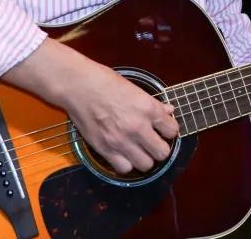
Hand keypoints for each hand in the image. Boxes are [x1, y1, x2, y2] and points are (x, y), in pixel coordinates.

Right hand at [59, 60, 178, 173]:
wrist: (78, 86)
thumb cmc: (105, 82)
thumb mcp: (134, 88)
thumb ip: (153, 104)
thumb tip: (168, 111)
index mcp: (148, 108)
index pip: (172, 131)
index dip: (168, 130)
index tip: (162, 129)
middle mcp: (138, 127)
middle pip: (162, 153)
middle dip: (159, 148)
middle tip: (151, 142)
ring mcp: (121, 141)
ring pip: (146, 165)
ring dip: (143, 158)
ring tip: (137, 149)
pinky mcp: (105, 149)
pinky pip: (124, 169)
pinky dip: (125, 163)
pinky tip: (122, 153)